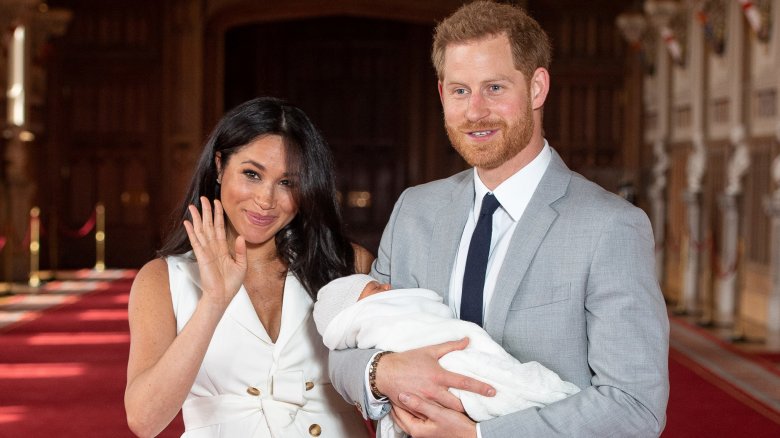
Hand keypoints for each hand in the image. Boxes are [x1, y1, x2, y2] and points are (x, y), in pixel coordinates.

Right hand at [183, 196, 246, 308]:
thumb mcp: (241, 265)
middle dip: (206, 211)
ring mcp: (206, 251)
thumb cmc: (231, 283)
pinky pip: (196, 242)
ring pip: (201, 230)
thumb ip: (240, 250)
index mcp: (222, 248)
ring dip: (197, 218)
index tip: (217, 202)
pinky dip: (192, 232)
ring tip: (192, 206)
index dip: (218, 215)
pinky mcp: (202, 257)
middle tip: (203, 198)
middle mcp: (213, 247)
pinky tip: (188, 223)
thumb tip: (240, 236)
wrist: (222, 296)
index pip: (220, 227)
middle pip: (209, 225)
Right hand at [375, 338, 494, 413]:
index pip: (464, 382)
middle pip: (457, 404)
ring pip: (445, 413)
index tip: (492, 391)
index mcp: (438, 375)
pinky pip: (431, 416)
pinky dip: (439, 417)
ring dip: (455, 414)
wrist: (385, 372)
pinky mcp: (417, 408)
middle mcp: (433, 390)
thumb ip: (450, 346)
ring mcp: (425, 401)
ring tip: (465, 415)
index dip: (480, 387)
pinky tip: (445, 418)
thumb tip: (467, 340)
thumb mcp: (429, 351)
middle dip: (468, 408)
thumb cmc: (408, 360)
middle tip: (478, 409)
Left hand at [391, 393, 476, 437]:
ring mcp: (422, 430)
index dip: (395, 400)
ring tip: (403, 392)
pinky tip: (416, 400)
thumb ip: (420, 405)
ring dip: (405, 406)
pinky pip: (415, 417)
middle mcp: (417, 431)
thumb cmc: (456, 426)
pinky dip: (413, 409)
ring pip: (407, 416)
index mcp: (415, 429)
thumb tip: (403, 395)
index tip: (393, 387)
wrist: (470, 435)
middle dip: (397, 404)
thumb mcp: (438, 413)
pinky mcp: (428, 428)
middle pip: (400, 416)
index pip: (398, 413)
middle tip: (394, 389)